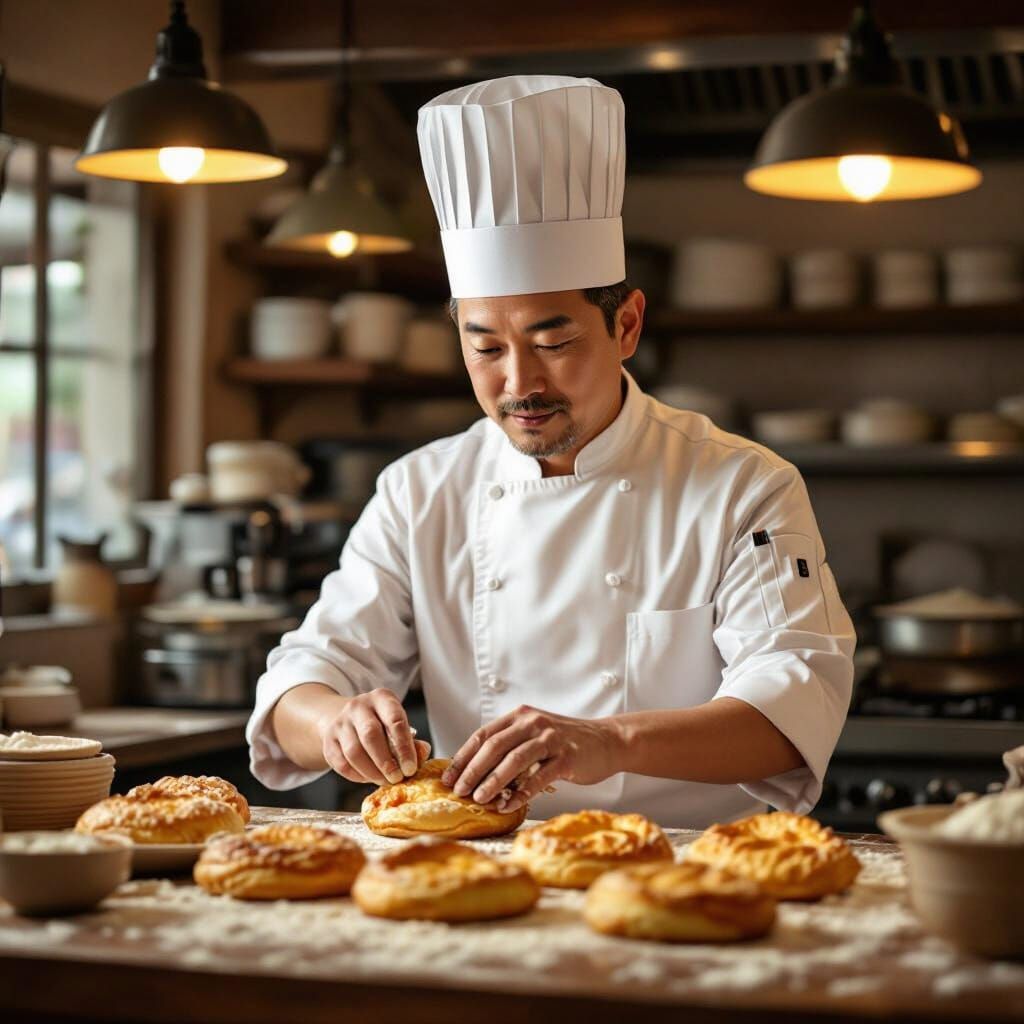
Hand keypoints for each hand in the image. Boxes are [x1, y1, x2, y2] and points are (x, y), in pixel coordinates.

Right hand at [318, 688, 429, 784]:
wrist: (348, 719)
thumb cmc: (381, 725)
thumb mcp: (399, 725)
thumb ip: (412, 740)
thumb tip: (422, 753)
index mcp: (382, 698)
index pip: (394, 720)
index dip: (404, 747)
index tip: (410, 768)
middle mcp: (358, 706)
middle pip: (371, 735)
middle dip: (386, 761)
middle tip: (397, 778)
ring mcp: (341, 722)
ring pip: (354, 752)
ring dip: (371, 772)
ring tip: (384, 781)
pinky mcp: (329, 740)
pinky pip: (341, 763)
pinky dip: (357, 776)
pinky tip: (369, 778)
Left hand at [442, 705, 620, 812]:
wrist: (607, 741)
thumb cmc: (565, 743)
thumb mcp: (534, 735)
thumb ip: (510, 746)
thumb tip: (476, 773)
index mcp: (520, 717)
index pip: (483, 735)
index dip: (463, 756)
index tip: (448, 778)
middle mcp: (533, 723)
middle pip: (494, 746)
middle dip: (473, 770)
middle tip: (459, 791)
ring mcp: (550, 739)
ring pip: (514, 760)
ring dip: (493, 781)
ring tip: (479, 799)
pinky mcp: (567, 757)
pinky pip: (539, 777)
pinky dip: (521, 793)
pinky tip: (508, 806)